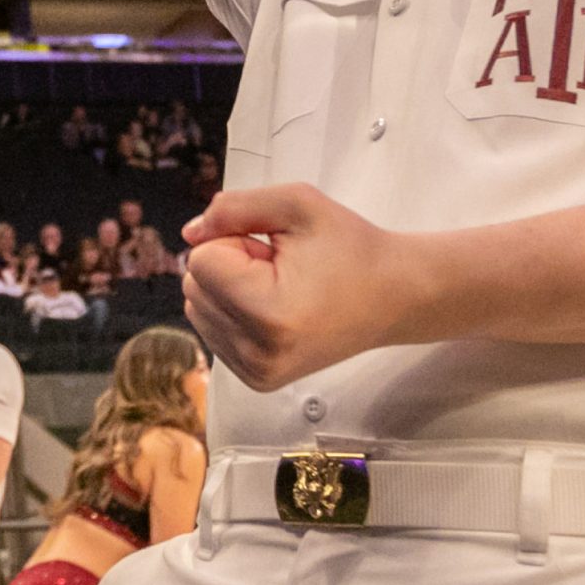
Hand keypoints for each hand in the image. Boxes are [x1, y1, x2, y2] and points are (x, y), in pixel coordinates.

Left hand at [180, 185, 411, 388]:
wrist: (395, 296)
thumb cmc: (351, 248)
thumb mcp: (297, 204)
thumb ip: (233, 208)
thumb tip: (189, 234)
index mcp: (269, 315)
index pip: (200, 261)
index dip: (234, 241)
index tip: (275, 250)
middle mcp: (258, 354)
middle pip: (192, 287)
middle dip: (229, 265)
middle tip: (281, 268)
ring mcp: (257, 373)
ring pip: (196, 308)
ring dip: (229, 288)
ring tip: (279, 287)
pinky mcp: (256, 380)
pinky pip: (212, 331)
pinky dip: (233, 311)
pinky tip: (274, 307)